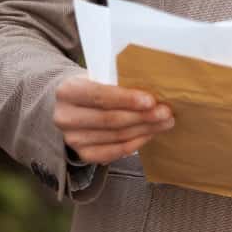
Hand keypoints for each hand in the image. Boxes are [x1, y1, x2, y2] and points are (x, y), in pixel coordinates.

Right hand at [53, 74, 174, 164]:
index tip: (151, 100)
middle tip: (165, 112)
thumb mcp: (97, 76)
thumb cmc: (92, 86)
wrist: (71, 104)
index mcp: (68, 91)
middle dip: (142, 117)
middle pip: (111, 119)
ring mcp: (73, 139)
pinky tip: (149, 134)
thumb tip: (154, 90)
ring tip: (164, 122)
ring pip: (116, 136)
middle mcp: (66, 117)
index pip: (100, 97)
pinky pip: (114, 153)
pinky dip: (135, 144)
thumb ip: (117, 82)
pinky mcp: (83, 154)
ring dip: (144, 130)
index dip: (127, 99)